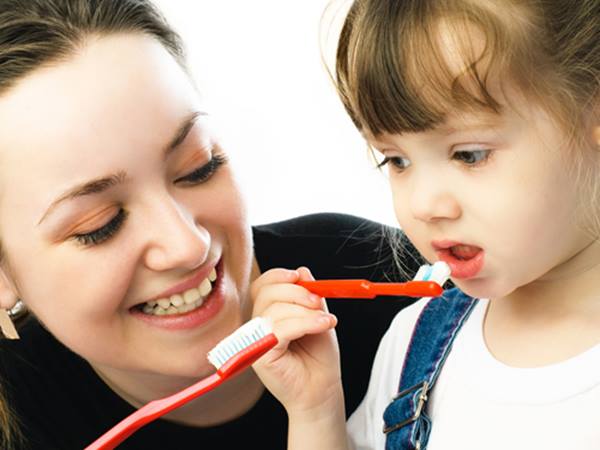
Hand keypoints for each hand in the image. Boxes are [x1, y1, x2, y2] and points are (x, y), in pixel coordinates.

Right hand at [251, 266, 342, 416]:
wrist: (322, 390)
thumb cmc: (318, 358)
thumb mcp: (317, 317)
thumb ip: (310, 296)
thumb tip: (303, 271)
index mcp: (267, 314)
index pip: (261, 286)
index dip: (278, 276)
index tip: (299, 276)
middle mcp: (257, 326)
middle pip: (266, 293)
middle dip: (296, 292)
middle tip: (319, 301)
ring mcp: (256, 341)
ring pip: (275, 310)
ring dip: (306, 311)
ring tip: (327, 320)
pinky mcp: (261, 355)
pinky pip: (281, 329)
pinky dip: (306, 323)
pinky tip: (324, 324)